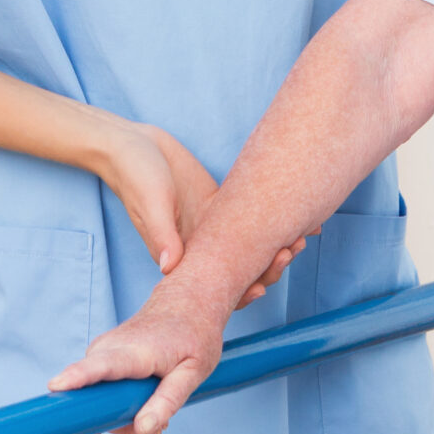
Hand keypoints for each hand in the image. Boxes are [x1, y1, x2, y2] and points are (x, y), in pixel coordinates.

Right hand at [49, 273, 230, 433]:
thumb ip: (168, 401)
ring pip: (94, 398)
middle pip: (88, 397)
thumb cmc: (194, 334)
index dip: (76, 378)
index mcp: (134, 351)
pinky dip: (117, 404)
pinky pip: (97, 390)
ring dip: (121, 415)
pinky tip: (143, 403)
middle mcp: (108, 348)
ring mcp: (100, 351)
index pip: (100, 366)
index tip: (56, 387)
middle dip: (113, 423)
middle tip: (156, 428)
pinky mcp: (99, 356)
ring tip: (156, 412)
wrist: (186, 300)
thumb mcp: (194, 372)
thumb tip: (143, 430)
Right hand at [97, 119, 303, 299]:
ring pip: (250, 247)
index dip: (241, 291)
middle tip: (291, 249)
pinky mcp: (218, 204)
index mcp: (180, 255)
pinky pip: (251, 217)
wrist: (130, 143)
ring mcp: (212, 226)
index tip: (263, 286)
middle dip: (268, 268)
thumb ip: (161, 234)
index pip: (214, 286)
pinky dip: (275, 219)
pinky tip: (302, 217)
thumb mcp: (149, 203)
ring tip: (303, 237)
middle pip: (240, 270)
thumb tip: (170, 268)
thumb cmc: (134, 174)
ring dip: (276, 247)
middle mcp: (199, 246)